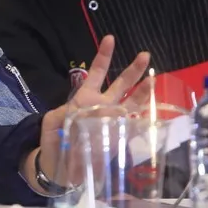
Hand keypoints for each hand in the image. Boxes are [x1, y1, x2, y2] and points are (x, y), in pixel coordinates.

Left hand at [36, 35, 149, 184]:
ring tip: (154, 79)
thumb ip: (62, 114)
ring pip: (132, 103)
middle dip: (133, 70)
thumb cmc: (53, 141)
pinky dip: (145, 120)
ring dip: (144, 91)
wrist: (59, 168)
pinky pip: (134, 128)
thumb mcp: (52, 122)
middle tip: (145, 55)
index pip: (96, 74)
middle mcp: (102, 107)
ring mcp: (113, 123)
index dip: (103, 57)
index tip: (110, 39)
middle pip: (121, 85)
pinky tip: (155, 112)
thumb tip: (79, 111)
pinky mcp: (119, 140)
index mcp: (85, 99)